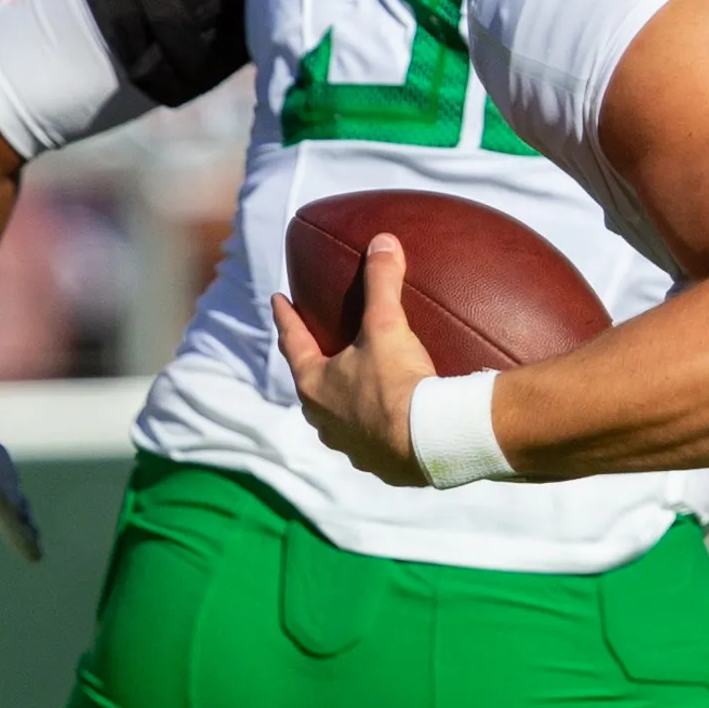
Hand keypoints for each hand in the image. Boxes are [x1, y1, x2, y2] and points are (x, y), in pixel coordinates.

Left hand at [271, 233, 434, 487]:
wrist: (430, 441)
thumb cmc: (396, 382)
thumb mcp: (386, 326)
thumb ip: (381, 283)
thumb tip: (383, 241)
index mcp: (315, 385)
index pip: (293, 342)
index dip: (286, 317)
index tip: (278, 299)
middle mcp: (323, 420)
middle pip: (311, 386)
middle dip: (314, 368)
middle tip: (318, 350)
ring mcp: (350, 447)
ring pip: (338, 421)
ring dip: (344, 406)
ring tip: (356, 392)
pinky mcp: (379, 466)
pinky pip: (371, 443)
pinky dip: (376, 430)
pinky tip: (389, 426)